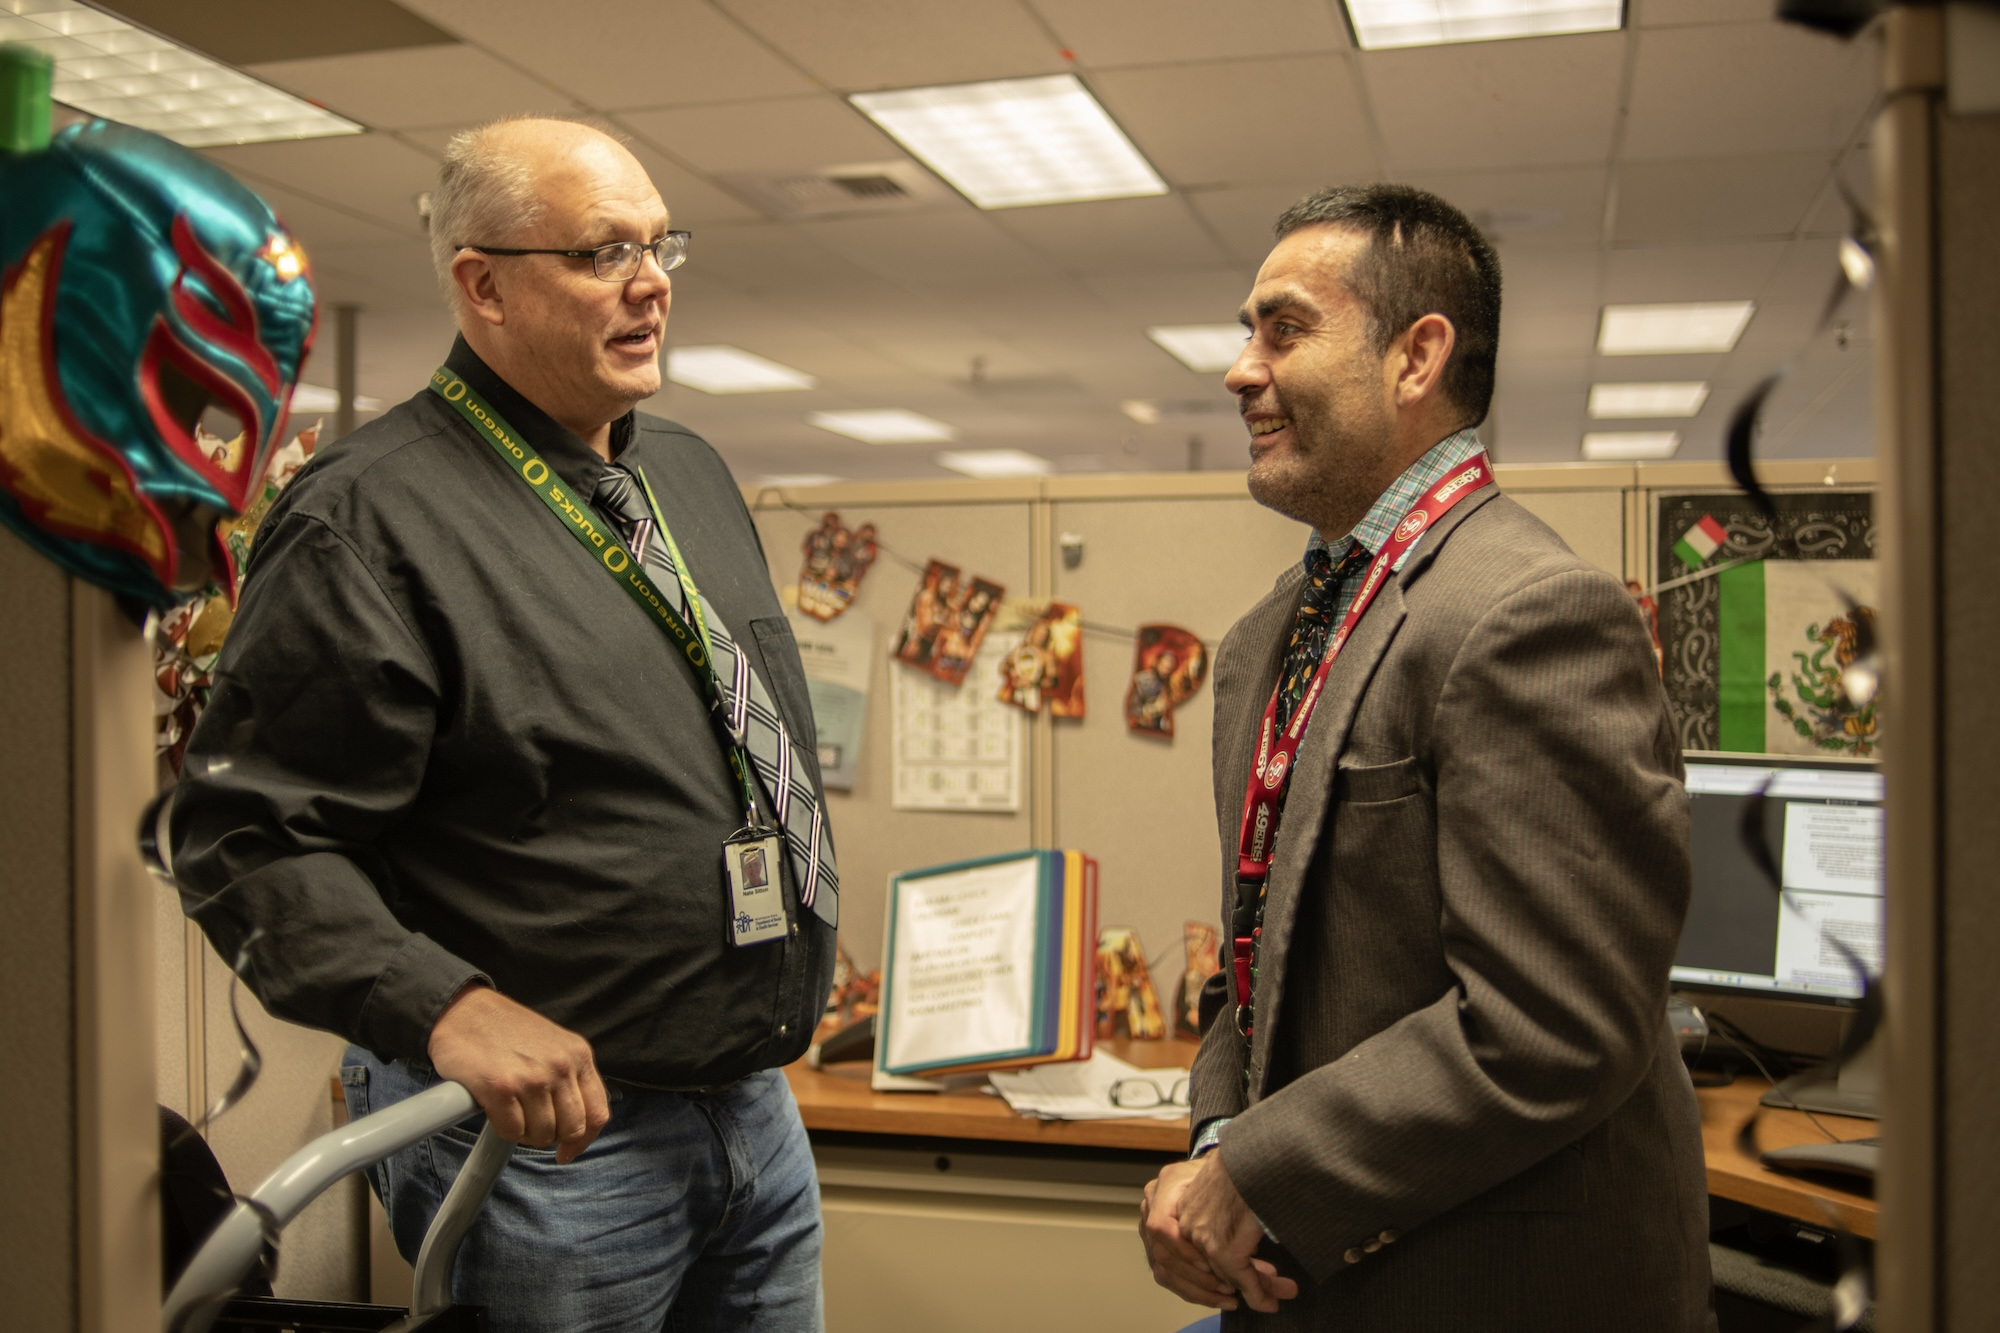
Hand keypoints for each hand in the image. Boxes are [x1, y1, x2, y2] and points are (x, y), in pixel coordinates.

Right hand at [427, 985, 610, 1163]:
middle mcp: (560, 1066)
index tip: (567, 1151)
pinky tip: (497, 1110)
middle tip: (532, 1129)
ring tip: (512, 1112)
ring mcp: (532, 1078)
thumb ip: (570, 1077)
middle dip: (551, 1137)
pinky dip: (504, 1129)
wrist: (465, 1011)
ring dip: (525, 1133)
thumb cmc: (506, 1031)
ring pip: (541, 1134)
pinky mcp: (500, 1088)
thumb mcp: (554, 1045)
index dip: (583, 1140)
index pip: (598, 1112)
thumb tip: (576, 1125)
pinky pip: (512, 1131)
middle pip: (571, 1129)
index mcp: (578, 1055)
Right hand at [1141, 1158, 1248, 1309]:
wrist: (1213, 1174)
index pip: (1161, 1225)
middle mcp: (1151, 1208)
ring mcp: (1150, 1230)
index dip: (1184, 1249)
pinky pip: (1169, 1278)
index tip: (1211, 1261)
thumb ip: (1232, 1197)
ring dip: (1199, 1289)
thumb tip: (1255, 1238)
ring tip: (1231, 1297)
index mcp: (1165, 1186)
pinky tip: (1221, 1298)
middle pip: (1163, 1254)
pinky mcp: (1158, 1249)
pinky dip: (1196, 1292)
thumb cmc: (1222, 1175)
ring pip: (1165, 1272)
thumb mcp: (1227, 1175)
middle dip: (1198, 1277)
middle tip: (1230, 1286)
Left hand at [1178, 1152, 1299, 1313]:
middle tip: (1265, 1291)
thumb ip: (1222, 1199)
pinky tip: (1270, 1298)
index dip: (1222, 1263)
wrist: (1258, 1152)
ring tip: (1277, 1295)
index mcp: (1180, 1199)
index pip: (1196, 1243)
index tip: (1242, 1274)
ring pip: (1229, 1274)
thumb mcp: (1226, 1176)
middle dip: (1243, 1280)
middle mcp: (1185, 1221)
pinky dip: (1259, 1291)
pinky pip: (1243, 1277)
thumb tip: (1236, 1215)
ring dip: (1257, 1287)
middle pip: (1212, 1263)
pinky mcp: (1223, 1249)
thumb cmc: (1248, 1156)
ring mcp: (1202, 1238)